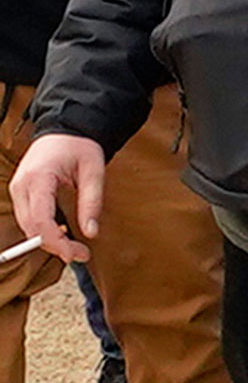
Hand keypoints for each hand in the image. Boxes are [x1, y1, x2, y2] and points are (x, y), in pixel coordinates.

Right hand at [8, 132, 103, 262]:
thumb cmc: (80, 146)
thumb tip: (91, 233)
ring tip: (76, 246)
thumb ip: (92, 202)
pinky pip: (29, 218)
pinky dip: (44, 230)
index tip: (75, 254)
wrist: (65, 128)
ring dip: (49, 240)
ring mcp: (18, 189)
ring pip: (28, 226)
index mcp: (38, 178)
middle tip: (82, 254)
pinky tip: (63, 233)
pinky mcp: (21, 192)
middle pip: (31, 227)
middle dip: (55, 245)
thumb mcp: (94, 171)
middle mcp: (21, 186)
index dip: (56, 242)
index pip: (40, 220)